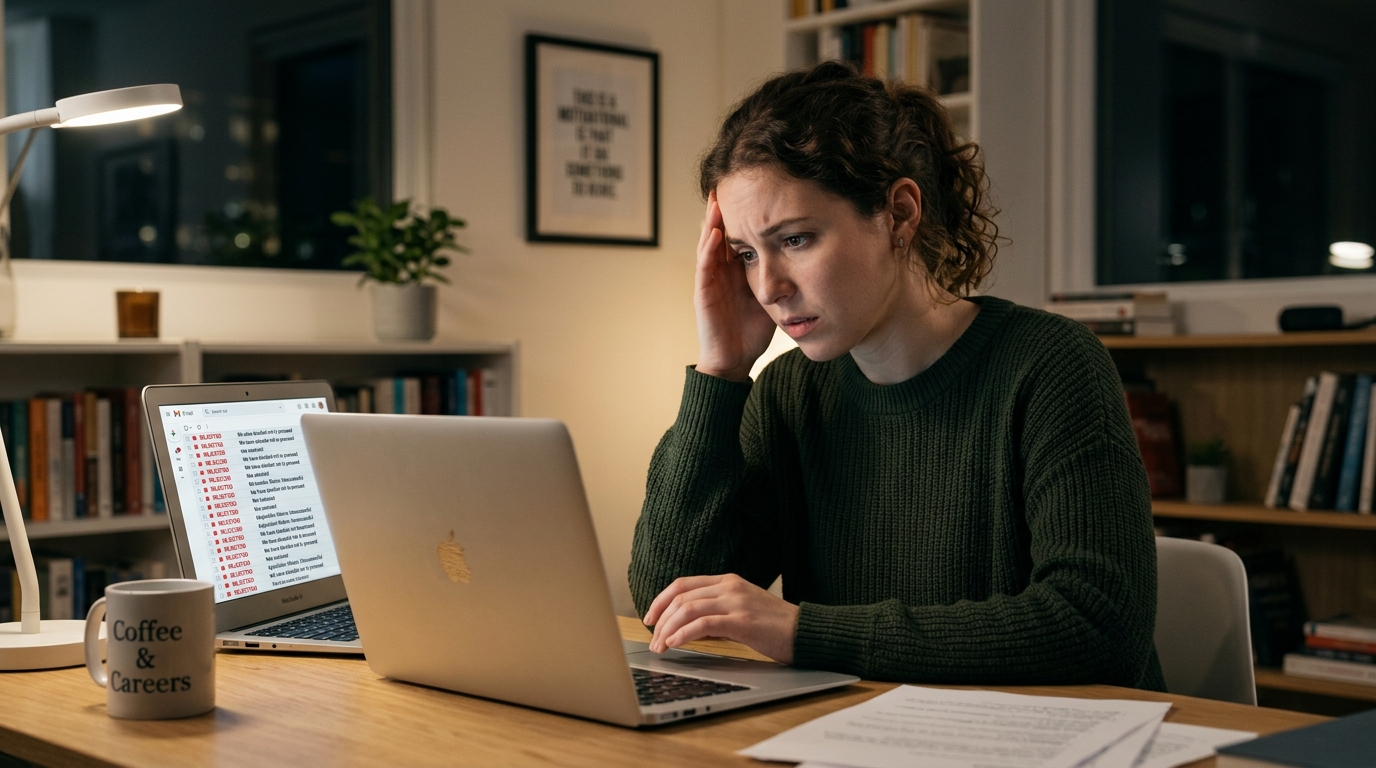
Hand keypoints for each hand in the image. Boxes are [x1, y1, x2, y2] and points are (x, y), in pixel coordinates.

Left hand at [642, 574, 799, 663]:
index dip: (661, 600)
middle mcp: (730, 587)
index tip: (649, 618)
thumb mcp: (741, 610)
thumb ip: (716, 613)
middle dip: (661, 619)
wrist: (805, 632)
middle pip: (681, 597)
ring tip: (660, 646)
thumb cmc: (774, 626)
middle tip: (652, 639)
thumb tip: (686, 627)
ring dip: (668, 629)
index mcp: (728, 581)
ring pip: (688, 609)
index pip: (683, 584)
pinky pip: (703, 624)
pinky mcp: (742, 621)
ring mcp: (736, 602)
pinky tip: (674, 644)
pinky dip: (683, 634)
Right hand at [694, 192, 776, 381]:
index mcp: (736, 270)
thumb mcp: (770, 296)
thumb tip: (806, 260)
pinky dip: (709, 248)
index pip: (738, 235)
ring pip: (708, 243)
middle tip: (728, 181)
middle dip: (723, 209)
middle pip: (720, 232)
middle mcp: (720, 270)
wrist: (734, 360)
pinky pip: (704, 266)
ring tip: (716, 198)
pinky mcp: (703, 293)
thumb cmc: (752, 331)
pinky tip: (715, 231)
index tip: (752, 190)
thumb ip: (779, 277)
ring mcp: (709, 280)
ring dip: (712, 220)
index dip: (743, 214)